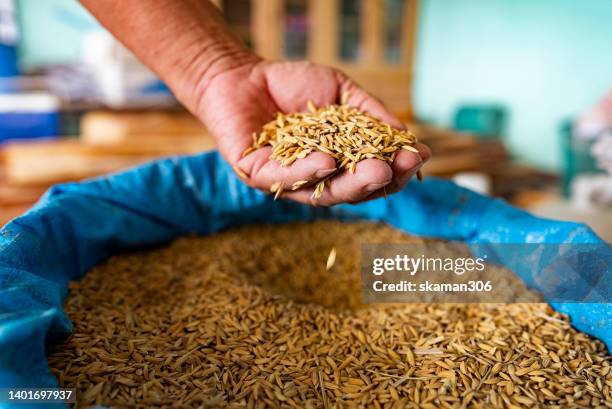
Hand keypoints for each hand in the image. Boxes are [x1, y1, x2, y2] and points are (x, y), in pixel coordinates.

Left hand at [198, 60, 430, 205]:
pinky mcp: (258, 175)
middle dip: (377, 181)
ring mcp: (288, 181)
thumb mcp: (342, 93)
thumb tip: (407, 137)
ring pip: (322, 191)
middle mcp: (315, 178)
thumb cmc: (293, 85)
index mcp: (338, 163)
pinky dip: (307, 172)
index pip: (370, 173)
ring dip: (350, 182)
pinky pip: (284, 179)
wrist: (244, 75)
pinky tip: (328, 162)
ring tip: (376, 171)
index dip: (395, 168)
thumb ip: (370, 113)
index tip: (417, 156)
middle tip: (397, 170)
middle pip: (350, 189)